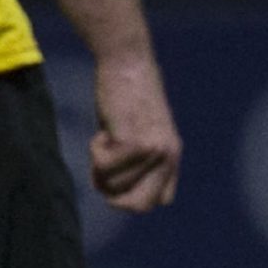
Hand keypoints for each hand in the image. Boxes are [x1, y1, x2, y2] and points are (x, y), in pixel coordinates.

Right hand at [87, 54, 180, 212]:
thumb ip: (136, 162)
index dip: (133, 195)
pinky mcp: (135, 142)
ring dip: (99, 166)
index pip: (161, 200)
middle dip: (113, 196)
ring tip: (104, 137)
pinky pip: (103, 167)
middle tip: (101, 171)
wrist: (126, 62)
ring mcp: (154, 151)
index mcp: (173, 156)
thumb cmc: (124, 96)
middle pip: (139, 206)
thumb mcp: (138, 132)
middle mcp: (169, 157)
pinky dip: (94, 151)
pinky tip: (102, 130)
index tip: (117, 178)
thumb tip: (115, 195)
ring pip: (114, 186)